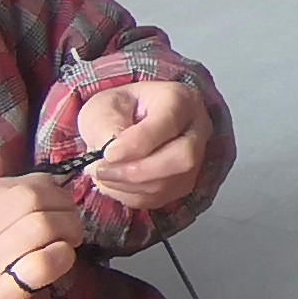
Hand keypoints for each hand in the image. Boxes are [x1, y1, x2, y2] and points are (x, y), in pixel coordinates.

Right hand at [0, 147, 79, 298]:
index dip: (36, 186)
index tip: (48, 202)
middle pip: (25, 197)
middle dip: (60, 202)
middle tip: (68, 218)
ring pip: (38, 225)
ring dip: (67, 228)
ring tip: (71, 240)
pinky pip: (40, 266)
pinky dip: (60, 258)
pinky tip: (59, 264)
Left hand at [64, 77, 207, 213]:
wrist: (130, 121)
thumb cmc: (121, 108)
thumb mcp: (104, 106)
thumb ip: (106, 128)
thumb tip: (111, 158)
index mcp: (180, 100)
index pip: (167, 124)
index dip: (137, 143)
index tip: (108, 154)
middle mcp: (196, 130)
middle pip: (182, 159)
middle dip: (137, 171)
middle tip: (102, 170)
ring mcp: (196, 159)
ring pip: (169, 183)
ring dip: (128, 186)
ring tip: (101, 174)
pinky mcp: (185, 183)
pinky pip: (160, 198)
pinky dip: (130, 195)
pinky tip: (114, 182)